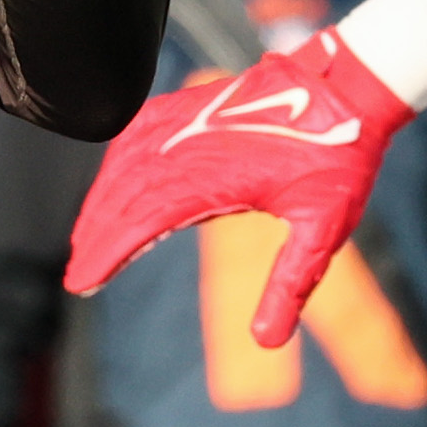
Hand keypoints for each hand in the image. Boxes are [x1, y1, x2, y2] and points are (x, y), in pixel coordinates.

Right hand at [65, 28, 418, 349]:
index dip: (106, 253)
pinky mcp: (194, 104)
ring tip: (86, 236)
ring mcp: (188, 119)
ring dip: (101, 199)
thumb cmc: (340, 156)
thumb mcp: (322, 229)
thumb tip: (266, 341)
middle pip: (123, 194)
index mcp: (213, 178)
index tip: (81, 282)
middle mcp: (190, 145)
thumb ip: (290, 285)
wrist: (349, 85)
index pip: (140, 222)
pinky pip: (139, 130)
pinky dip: (117, 158)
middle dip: (94, 234)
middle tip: (76, 273)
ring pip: (125, 162)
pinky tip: (111, 177)